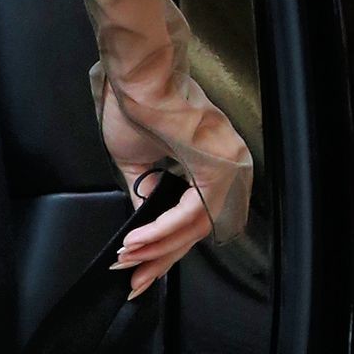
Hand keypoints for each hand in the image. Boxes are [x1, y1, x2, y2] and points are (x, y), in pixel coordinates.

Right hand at [99, 84, 213, 296]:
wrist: (136, 75)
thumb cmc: (134, 105)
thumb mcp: (136, 161)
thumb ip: (145, 194)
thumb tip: (146, 222)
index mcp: (209, 163)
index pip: (191, 219)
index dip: (161, 246)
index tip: (137, 266)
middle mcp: (226, 169)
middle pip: (194, 231)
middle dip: (158, 258)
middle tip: (132, 279)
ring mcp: (226, 169)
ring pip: (195, 228)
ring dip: (157, 248)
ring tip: (127, 259)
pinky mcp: (218, 170)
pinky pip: (193, 214)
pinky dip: (163, 230)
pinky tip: (139, 241)